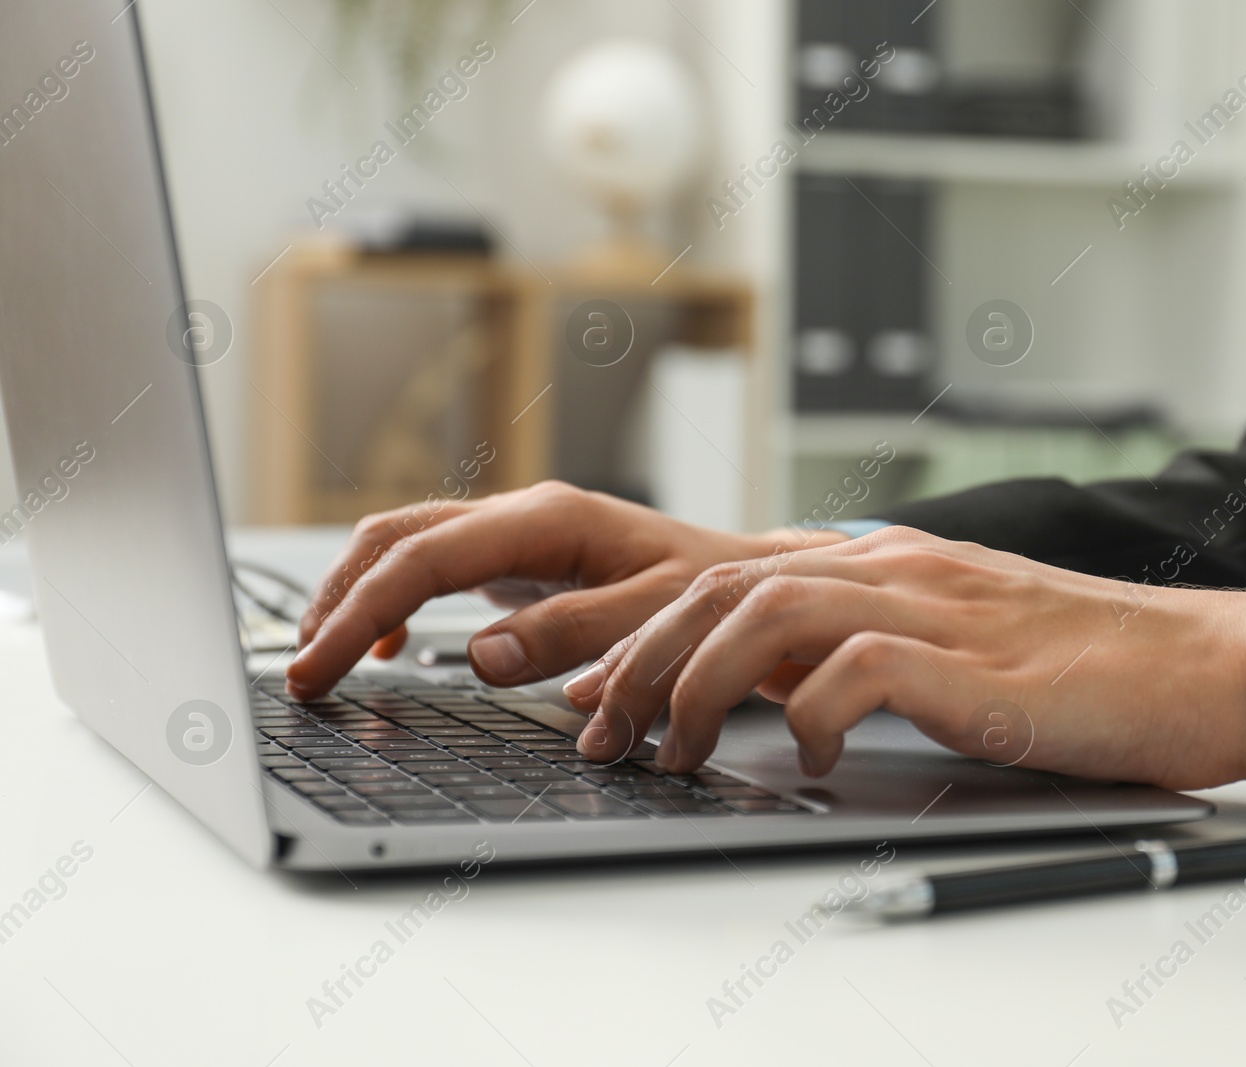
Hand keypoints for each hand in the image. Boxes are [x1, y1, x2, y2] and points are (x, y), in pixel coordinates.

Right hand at [284, 481, 846, 699]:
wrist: (762, 576)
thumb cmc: (720, 595)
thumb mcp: (657, 616)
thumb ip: (574, 634)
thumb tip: (481, 654)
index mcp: (548, 520)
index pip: (422, 559)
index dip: (357, 615)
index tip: (318, 670)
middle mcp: (524, 514)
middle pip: (395, 539)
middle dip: (336, 602)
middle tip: (301, 674)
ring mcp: (520, 532)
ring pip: (406, 544)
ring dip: (355, 595)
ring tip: (321, 657)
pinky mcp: (524, 556)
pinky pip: (435, 563)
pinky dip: (394, 598)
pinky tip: (384, 644)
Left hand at [564, 526, 1245, 790]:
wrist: (1201, 665)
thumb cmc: (1081, 670)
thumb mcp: (950, 647)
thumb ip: (864, 649)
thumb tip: (772, 692)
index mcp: (885, 563)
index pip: (730, 570)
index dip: (643, 627)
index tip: (590, 689)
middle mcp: (897, 569)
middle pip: (724, 583)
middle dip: (640, 657)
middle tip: (603, 729)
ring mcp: (936, 607)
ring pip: (769, 609)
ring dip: (700, 683)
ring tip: (676, 750)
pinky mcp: (977, 664)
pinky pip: (859, 668)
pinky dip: (810, 712)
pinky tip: (805, 755)